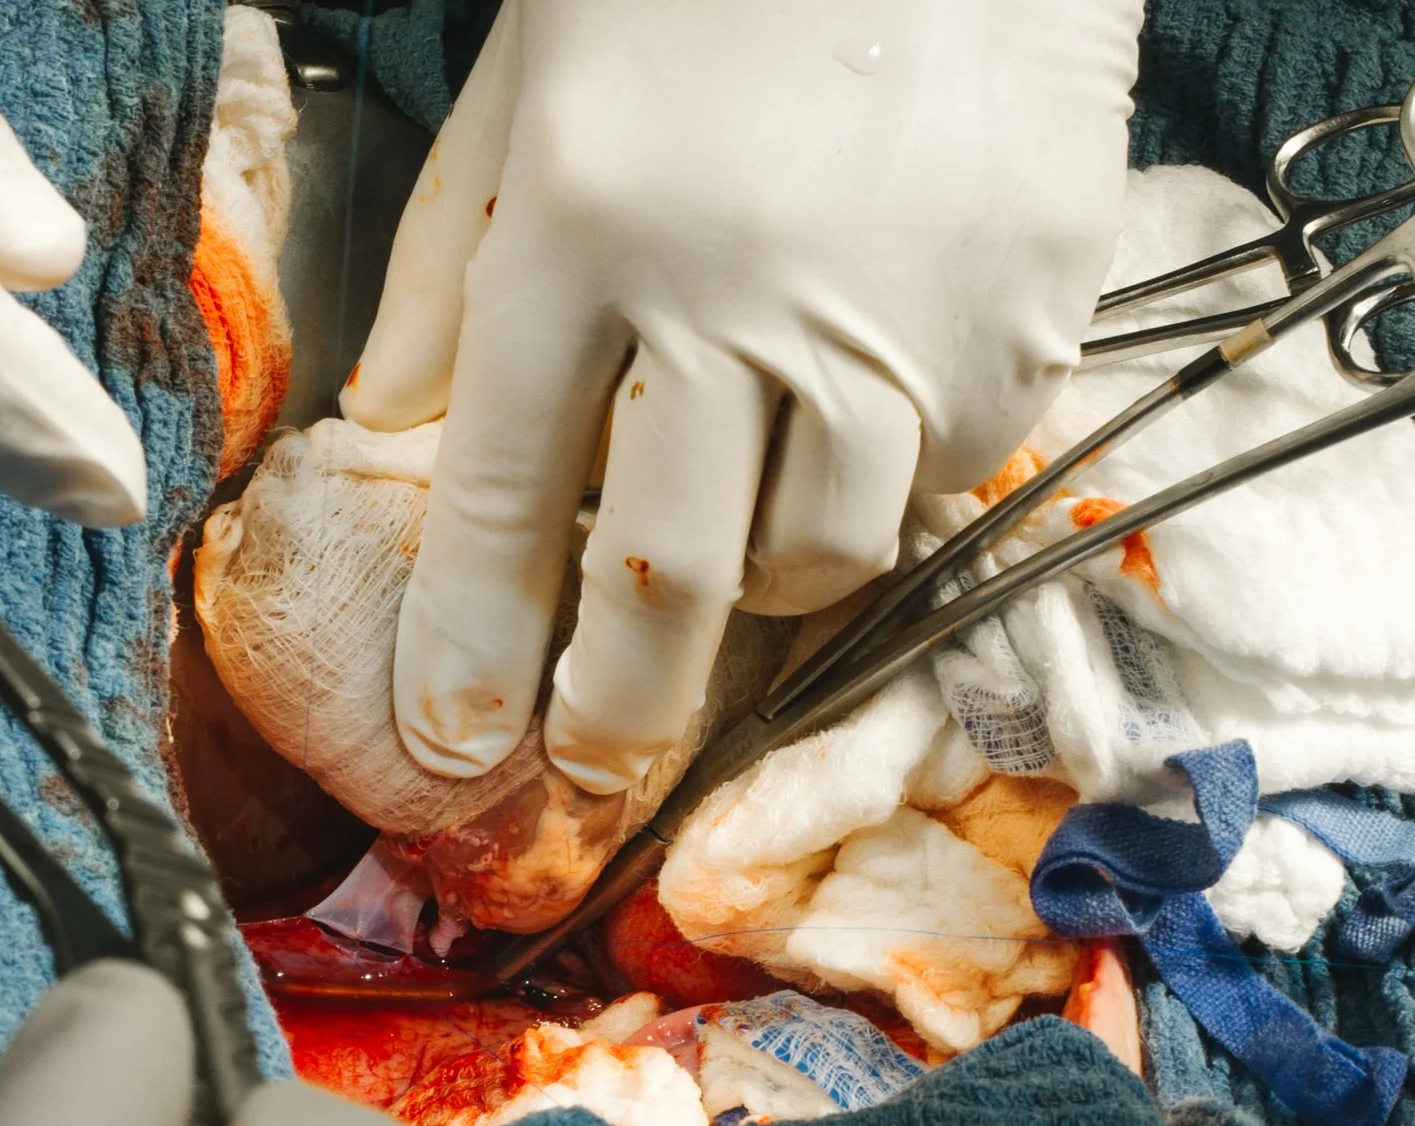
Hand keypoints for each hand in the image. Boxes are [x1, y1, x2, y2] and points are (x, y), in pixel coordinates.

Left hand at [345, 0, 1144, 793]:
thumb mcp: (528, 81)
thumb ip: (449, 262)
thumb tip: (391, 420)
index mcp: (581, 229)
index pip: (503, 495)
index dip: (472, 643)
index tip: (454, 743)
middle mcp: (733, 293)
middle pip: (665, 582)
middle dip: (614, 706)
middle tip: (593, 756)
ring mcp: (893, 311)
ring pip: (818, 556)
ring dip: (761, 582)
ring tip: (738, 528)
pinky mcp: (1022, 307)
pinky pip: (946, 472)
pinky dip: (892, 476)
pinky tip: (869, 403)